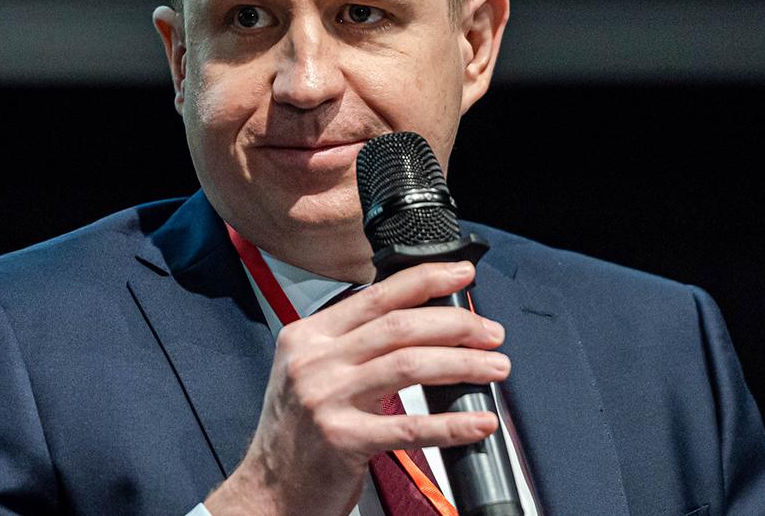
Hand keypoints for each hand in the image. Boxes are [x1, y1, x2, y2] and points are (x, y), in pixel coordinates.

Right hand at [204, 261, 508, 515]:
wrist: (268, 488)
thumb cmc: (297, 431)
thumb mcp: (310, 371)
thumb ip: (351, 344)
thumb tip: (419, 323)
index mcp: (308, 336)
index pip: (376, 296)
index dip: (425, 280)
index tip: (462, 275)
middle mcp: (315, 361)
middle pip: (399, 326)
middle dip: (456, 325)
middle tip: (491, 333)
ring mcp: (326, 399)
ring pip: (409, 365)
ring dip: (463, 365)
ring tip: (495, 368)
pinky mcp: (343, 440)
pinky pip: (410, 427)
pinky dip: (452, 424)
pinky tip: (479, 423)